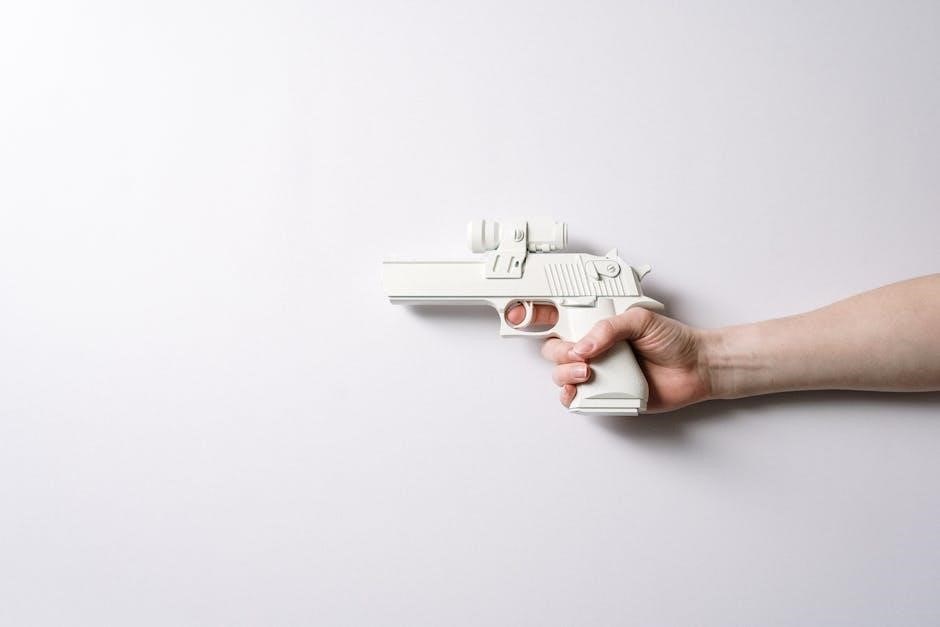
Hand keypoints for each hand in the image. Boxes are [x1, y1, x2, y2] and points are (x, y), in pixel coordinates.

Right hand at [506, 304, 713, 412]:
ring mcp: (597, 373)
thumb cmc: (673, 340)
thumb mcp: (640, 319)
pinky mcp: (604, 396)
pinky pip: (577, 400)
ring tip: (587, 373)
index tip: (522, 315)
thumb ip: (608, 327)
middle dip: (559, 354)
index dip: (536, 316)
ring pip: (561, 376)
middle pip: (554, 351)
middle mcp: (593, 349)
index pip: (559, 319)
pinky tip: (580, 392)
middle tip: (579, 356)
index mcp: (596, 325)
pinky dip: (572, 397)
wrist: (696, 368)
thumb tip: (584, 345)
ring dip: (565, 375)